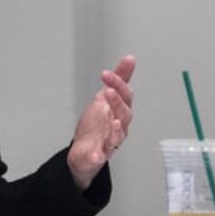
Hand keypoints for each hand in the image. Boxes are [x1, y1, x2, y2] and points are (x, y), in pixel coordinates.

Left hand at [66, 55, 135, 190]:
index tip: (106, 74)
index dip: (117, 83)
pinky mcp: (99, 155)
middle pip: (124, 114)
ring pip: (118, 136)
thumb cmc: (98, 123)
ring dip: (117, 129)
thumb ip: (119, 78)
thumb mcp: (105, 96)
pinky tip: (96, 154)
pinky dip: (99, 155)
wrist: (84, 148)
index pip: (124, 95)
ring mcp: (110, 141)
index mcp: (121, 110)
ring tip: (114, 121)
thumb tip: (130, 59)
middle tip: (108, 90)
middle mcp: (119, 126)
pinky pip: (101, 156)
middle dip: (117, 102)